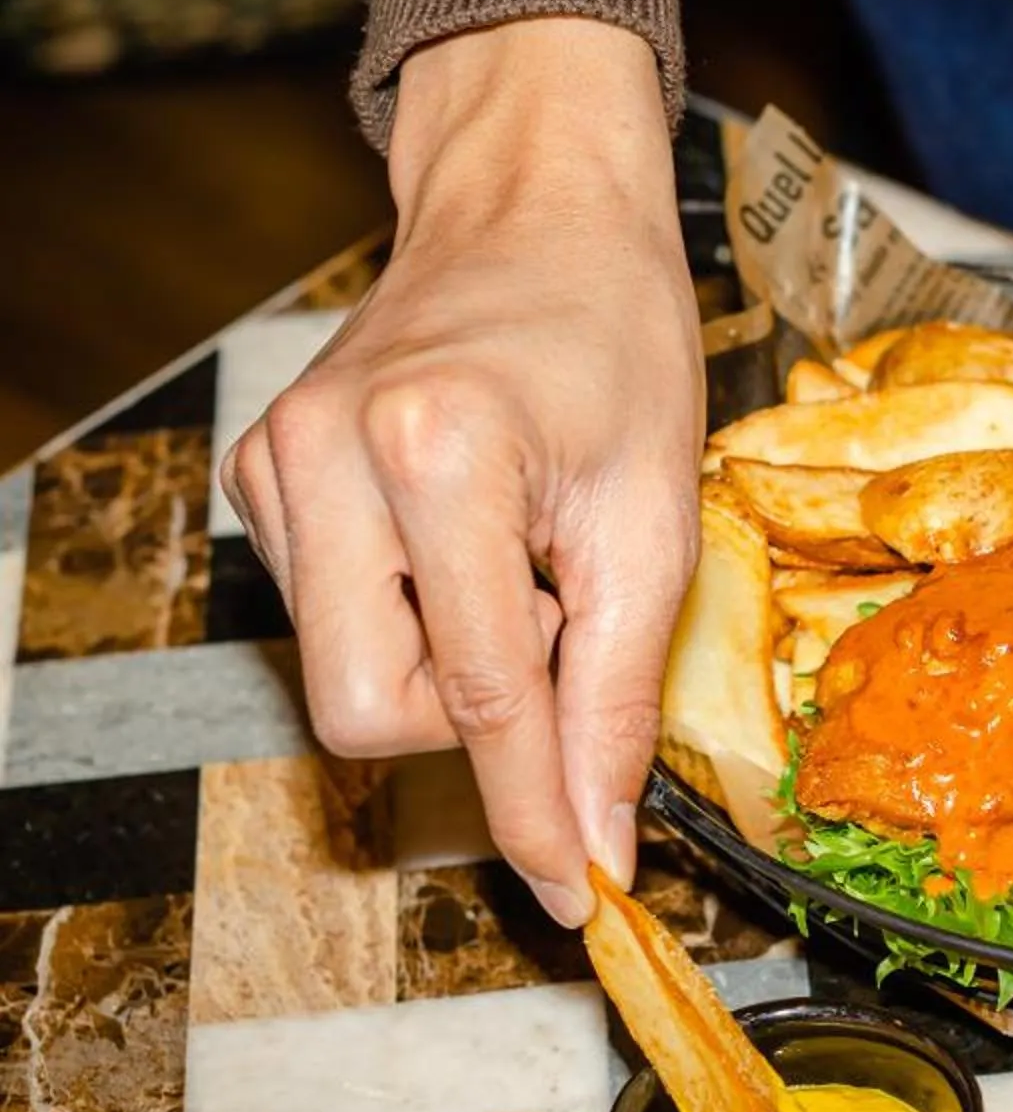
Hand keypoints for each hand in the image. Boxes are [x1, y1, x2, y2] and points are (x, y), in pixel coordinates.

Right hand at [224, 18, 702, 924]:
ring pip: (346, 673)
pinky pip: (329, 615)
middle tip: (561, 624)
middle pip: (371, 712)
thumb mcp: (654, 521)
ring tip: (522, 561)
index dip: (533, 812)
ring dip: (451, 656)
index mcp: (438, 451)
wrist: (537, 216)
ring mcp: (276, 461)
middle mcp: (327, 454)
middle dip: (475, 716)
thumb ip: (616, 696)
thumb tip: (597, 846)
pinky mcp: (259, 471)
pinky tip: (466, 540)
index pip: (482, 696)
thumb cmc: (615, 344)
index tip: (578, 894)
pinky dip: (412, 612)